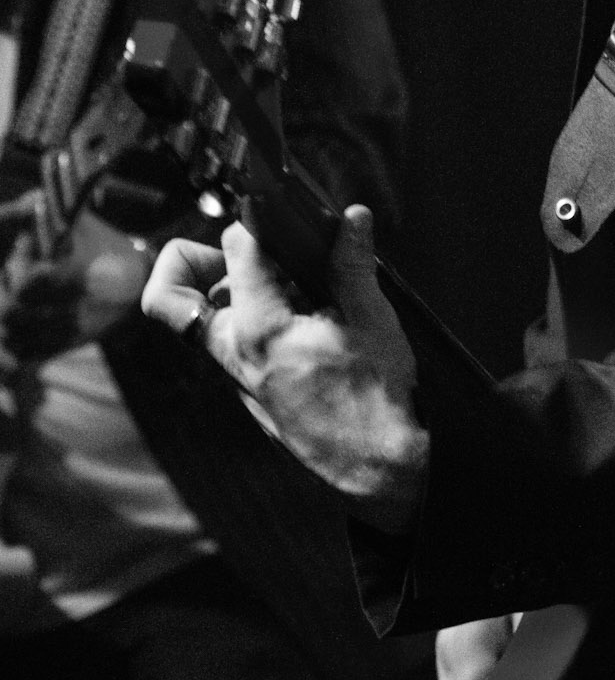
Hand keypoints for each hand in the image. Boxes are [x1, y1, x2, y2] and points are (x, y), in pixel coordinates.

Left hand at [141, 204, 428, 534]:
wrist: (377, 469)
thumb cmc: (376, 399)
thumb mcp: (372, 320)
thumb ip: (352, 264)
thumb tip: (352, 219)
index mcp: (260, 329)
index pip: (237, 250)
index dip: (260, 220)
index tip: (284, 211)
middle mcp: (234, 355)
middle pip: (172, 295)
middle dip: (200, 257)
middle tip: (253, 249)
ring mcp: (238, 379)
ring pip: (202, 321)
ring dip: (233, 289)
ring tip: (293, 281)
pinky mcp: (251, 395)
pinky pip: (232, 346)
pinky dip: (255, 319)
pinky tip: (308, 319)